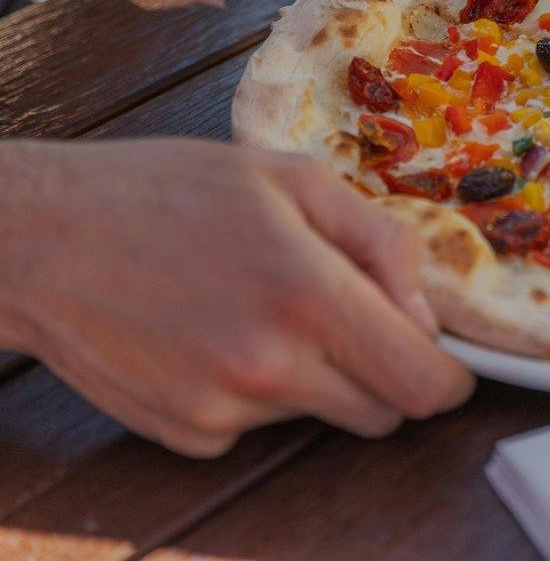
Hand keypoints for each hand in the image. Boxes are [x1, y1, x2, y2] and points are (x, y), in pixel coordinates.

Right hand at [0, 139, 474, 457]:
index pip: (421, 383)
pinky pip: (258, 426)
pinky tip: (212, 334)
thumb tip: (427, 313)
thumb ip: (381, 243)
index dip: (447, 376)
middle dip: (384, 373)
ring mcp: (223, 407)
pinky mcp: (184, 433)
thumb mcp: (293, 180)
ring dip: (316, 376)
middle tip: (348, 319)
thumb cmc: (167, 191)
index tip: (443, 361)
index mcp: (309, 294)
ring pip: (320, 416)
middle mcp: (269, 364)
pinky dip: (255, 393)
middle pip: (380, 412)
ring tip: (259, 308)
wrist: (40, 236)